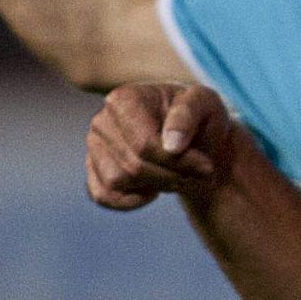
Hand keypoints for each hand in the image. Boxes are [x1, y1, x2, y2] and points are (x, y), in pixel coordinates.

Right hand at [86, 82, 237, 210]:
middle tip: (197, 174)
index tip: (206, 166)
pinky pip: (104, 196)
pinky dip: (132, 200)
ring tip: (178, 175)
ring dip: (155, 186)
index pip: (144, 144)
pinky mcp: (94, 171)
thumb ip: (189, 115)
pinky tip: (154, 189)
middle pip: (133, 166)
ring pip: (117, 182)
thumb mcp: (205, 104)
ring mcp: (95, 147)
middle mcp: (102, 121)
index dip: (178, 162)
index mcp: (124, 99)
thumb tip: (172, 146)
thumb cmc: (198, 116)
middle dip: (171, 176)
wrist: (193, 137)